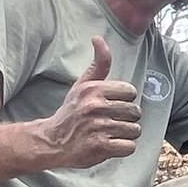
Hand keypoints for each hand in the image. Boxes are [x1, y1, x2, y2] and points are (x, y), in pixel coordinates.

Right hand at [38, 37, 140, 167]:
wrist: (52, 140)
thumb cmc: (72, 111)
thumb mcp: (83, 84)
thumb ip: (98, 64)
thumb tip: (98, 38)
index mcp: (94, 89)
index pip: (131, 92)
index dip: (124, 101)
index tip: (111, 106)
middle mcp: (95, 106)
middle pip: (135, 112)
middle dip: (126, 119)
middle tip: (110, 122)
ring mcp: (98, 127)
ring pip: (134, 130)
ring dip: (125, 134)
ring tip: (110, 133)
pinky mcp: (99, 147)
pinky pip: (129, 147)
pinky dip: (123, 148)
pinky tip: (110, 145)